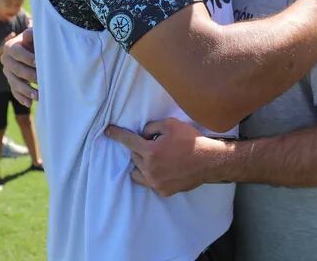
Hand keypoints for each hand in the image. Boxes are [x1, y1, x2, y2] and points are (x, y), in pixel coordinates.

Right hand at [1, 28, 36, 105]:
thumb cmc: (37, 40)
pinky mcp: (11, 81)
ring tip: (38, 96)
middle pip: (15, 69)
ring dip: (26, 90)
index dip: (27, 57)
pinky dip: (21, 98)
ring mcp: (7, 71)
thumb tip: (29, 36)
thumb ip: (33, 34)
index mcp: (10, 46)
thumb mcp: (36, 35)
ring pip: (14, 82)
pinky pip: (14, 91)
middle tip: (42, 80)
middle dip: (29, 75)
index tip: (39, 62)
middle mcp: (6, 59)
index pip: (16, 51)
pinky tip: (29, 103)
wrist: (34, 47)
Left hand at [105, 118, 225, 196]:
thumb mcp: (171, 124)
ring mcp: (156, 182)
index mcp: (150, 151)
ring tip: (154, 158)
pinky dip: (151, 175)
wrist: (209, 161)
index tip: (107, 131)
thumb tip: (143, 134)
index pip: (128, 141)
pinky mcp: (163, 191)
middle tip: (154, 143)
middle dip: (139, 148)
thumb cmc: (191, 141)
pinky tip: (164, 169)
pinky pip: (149, 182)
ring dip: (141, 164)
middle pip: (134, 156)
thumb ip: (151, 126)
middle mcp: (150, 169)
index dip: (116, 135)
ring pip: (137, 172)